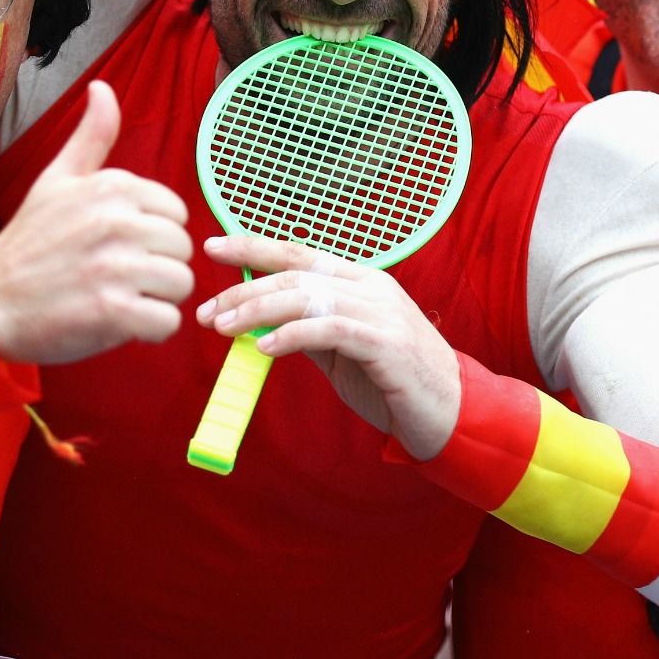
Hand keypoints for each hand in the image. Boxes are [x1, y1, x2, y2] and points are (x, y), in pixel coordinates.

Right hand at [0, 81, 193, 363]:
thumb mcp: (56, 180)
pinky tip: (121, 322)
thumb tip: (102, 88)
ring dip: (157, 299)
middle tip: (116, 277)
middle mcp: (115, 220)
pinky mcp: (111, 311)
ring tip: (120, 298)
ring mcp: (114, 267)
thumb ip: (91, 137)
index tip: (118, 246)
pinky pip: (168, 321)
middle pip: (182, 249)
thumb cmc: (29, 243)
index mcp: (111, 186)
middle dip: (158, 268)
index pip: (176, 213)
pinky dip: (151, 330)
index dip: (153, 235)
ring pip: (181, 284)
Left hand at [196, 235, 458, 459]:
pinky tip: (265, 347)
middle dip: (244, 289)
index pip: (299, 254)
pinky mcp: (386, 342)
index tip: (214, 246)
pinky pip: (330, 329)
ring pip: (307, 296)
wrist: (450, 412)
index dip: (255, 246)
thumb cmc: (393, 382)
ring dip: (258, 310)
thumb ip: (308, 329)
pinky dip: (293, 335)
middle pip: (295, 274)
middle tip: (208, 312)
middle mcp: (370, 286)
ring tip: (224, 327)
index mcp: (360, 280)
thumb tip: (259, 322)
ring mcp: (381, 311)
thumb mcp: (343, 350)